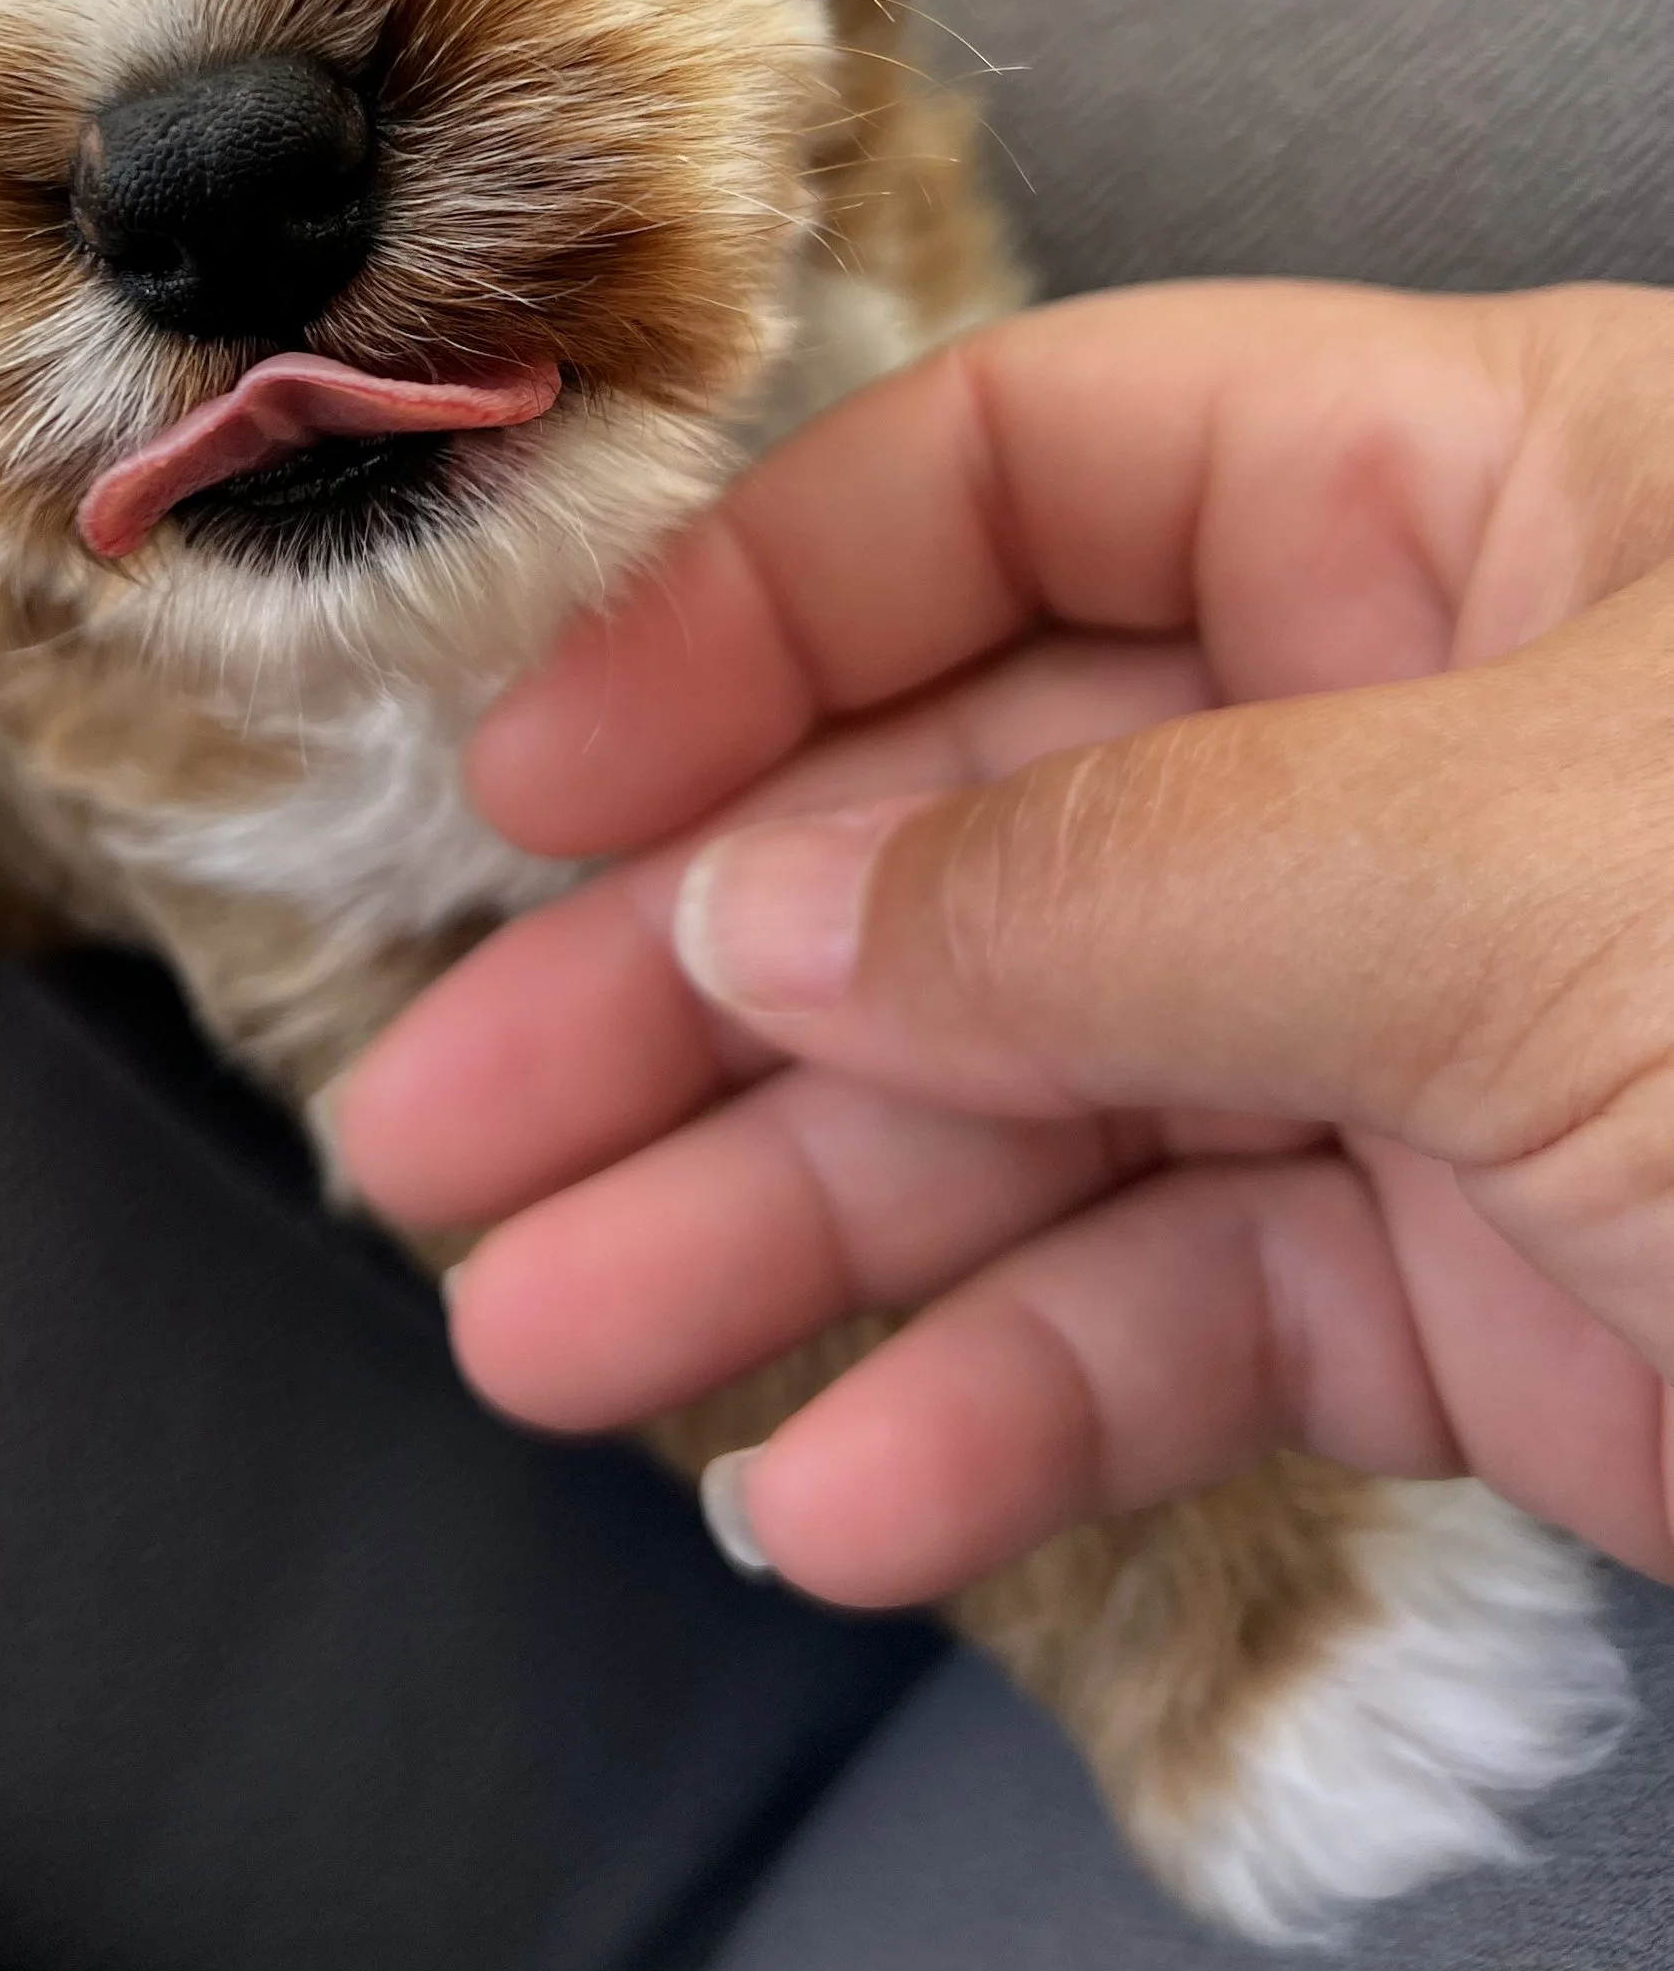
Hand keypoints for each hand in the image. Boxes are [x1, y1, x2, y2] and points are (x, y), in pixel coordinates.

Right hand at [336, 282, 1673, 1606]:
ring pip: (1032, 1100)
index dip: (760, 618)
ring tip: (554, 1331)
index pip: (1025, 481)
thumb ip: (1116, 885)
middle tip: (453, 1119)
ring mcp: (1446, 1021)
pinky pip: (1183, 1319)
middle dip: (693, 990)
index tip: (547, 782)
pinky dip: (1004, 1409)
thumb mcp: (1517, 870)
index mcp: (1478, 503)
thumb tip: (776, 917)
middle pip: (966, 823)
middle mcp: (1429, 740)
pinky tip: (842, 1489)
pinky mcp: (1485, 1287)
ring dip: (783, 1229)